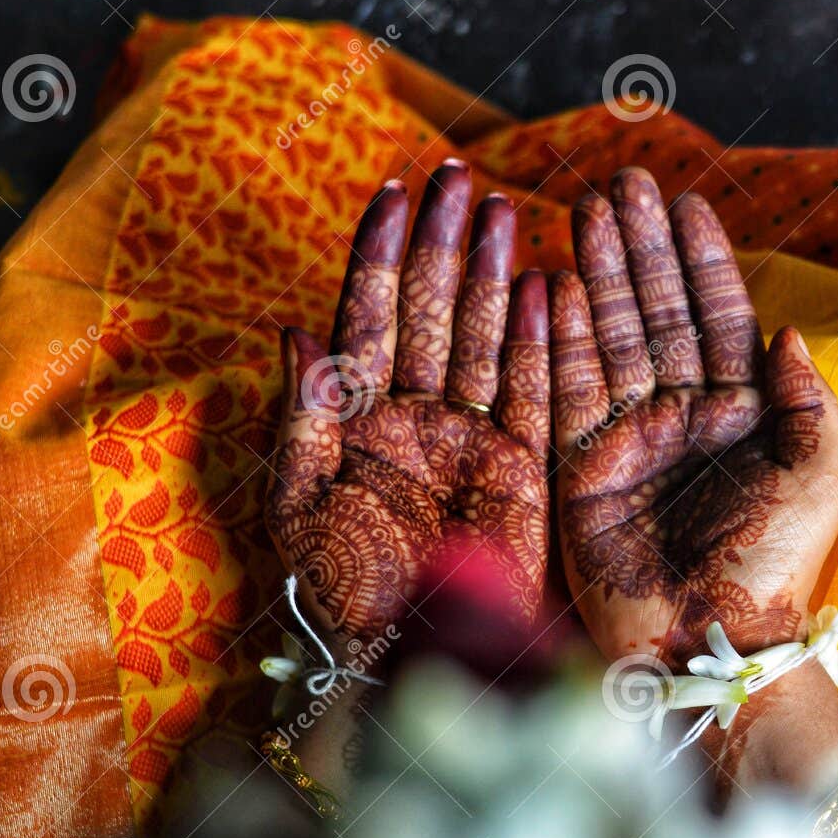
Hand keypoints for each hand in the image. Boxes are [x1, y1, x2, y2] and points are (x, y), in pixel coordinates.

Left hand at [266, 162, 550, 645]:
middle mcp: (419, 419)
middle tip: (459, 177)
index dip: (380, 255)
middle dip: (442, 243)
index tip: (392, 191)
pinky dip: (542, 340)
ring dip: (492, 273)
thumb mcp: (300, 508)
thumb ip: (301, 419)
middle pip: (434, 313)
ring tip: (504, 211)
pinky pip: (535, 391)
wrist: (413, 660)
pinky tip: (545, 287)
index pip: (372, 319)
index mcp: (358, 421)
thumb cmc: (344, 596)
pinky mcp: (524, 467)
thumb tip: (293, 331)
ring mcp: (475, 440)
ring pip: (485, 338)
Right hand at [549, 167, 837, 664]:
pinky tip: (557, 284)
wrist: (713, 641)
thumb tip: (785, 331)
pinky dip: (562, 339)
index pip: (719, 319)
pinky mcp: (582, 469)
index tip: (686, 202)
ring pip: (612, 339)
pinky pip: (569, 390)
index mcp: (742, 416)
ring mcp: (629, 441)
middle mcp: (683, 419)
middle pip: (658, 314)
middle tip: (622, 182)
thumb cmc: (775, 566)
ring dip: (600, 274)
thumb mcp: (814, 478)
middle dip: (641, 248)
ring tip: (587, 211)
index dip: (701, 261)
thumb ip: (805, 402)